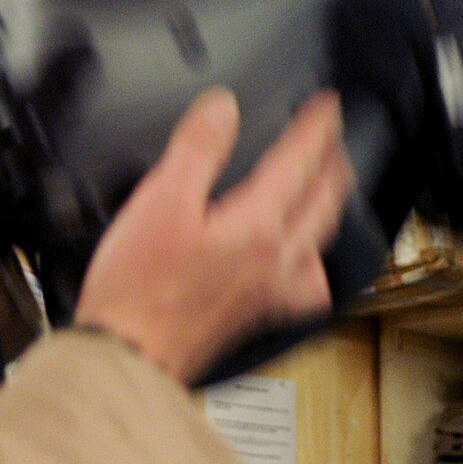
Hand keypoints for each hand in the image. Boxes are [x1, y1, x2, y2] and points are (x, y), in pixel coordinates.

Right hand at [74, 88, 350, 383]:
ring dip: (330, 208)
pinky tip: (303, 263)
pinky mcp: (260, 316)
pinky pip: (306, 286)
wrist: (128, 357)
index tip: (328, 106)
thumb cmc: (137, 290)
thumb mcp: (160, 200)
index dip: (317, 127)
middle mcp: (278, 261)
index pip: (300, 163)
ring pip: (322, 243)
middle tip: (335, 140)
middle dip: (334, 164)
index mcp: (258, 227)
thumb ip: (198, 148)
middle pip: (325, 203)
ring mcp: (273, 293)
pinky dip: (313, 264)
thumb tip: (223, 109)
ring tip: (329, 188)